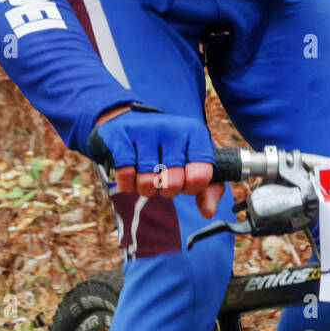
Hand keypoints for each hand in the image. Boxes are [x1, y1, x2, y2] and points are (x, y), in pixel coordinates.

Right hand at [91, 106, 224, 217]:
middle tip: (163, 178)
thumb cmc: (169, 149)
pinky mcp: (120, 135)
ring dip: (145, 187)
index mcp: (195, 133)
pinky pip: (125, 174)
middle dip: (166, 189)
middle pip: (172, 183)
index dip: (191, 187)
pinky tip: (129, 170)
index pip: (201, 176)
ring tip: (146, 174)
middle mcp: (171, 127)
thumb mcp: (194, 163)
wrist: (132, 119)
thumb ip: (209, 189)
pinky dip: (126, 182)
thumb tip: (208, 211)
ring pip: (146, 181)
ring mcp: (145, 129)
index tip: (186, 179)